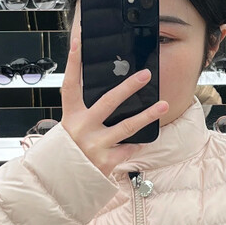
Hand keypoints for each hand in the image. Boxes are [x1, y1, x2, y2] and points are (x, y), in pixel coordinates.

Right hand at [59, 23, 166, 175]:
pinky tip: (141, 141)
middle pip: (108, 102)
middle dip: (128, 86)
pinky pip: (128, 149)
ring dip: (147, 115)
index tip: (78, 41)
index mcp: (70, 116)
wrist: (62, 182)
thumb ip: (86, 112)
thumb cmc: (69, 151)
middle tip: (145, 74)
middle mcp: (81, 128)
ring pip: (127, 127)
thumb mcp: (70, 128)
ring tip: (163, 104)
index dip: (72, 62)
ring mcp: (94, 145)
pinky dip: (135, 145)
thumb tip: (112, 95)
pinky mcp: (105, 161)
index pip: (70, 84)